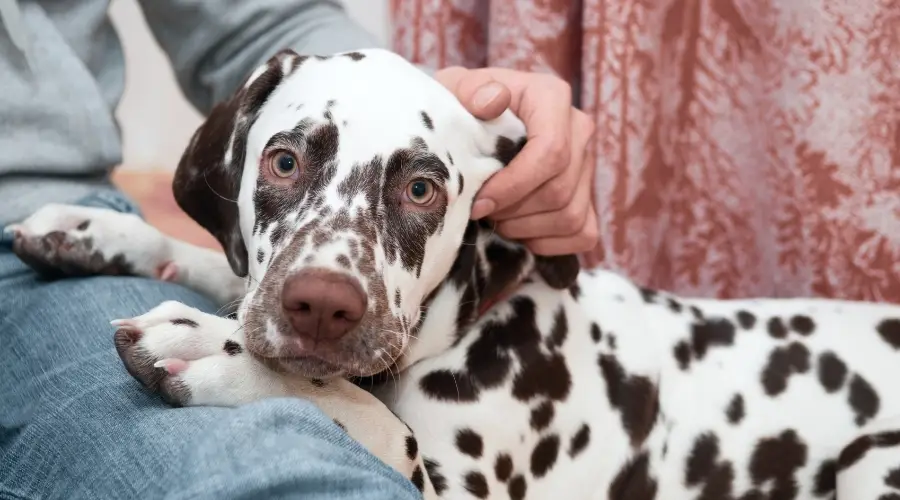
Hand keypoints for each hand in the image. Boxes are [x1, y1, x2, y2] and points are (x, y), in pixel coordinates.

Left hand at [434, 66, 597, 255]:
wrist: (473, 122)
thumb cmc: (462, 108)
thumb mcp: (456, 90)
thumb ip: (471, 91)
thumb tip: (492, 101)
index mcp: (552, 97)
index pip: (551, 152)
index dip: (514, 186)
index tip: (478, 202)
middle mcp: (580, 129)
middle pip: (559, 191)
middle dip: (514, 211)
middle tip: (481, 212)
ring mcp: (588, 165)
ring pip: (570, 216)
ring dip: (525, 229)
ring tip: (496, 219)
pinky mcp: (589, 197)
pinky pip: (582, 233)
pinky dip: (547, 242)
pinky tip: (519, 230)